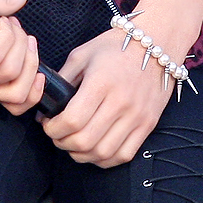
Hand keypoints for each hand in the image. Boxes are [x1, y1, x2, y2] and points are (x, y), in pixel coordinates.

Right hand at [0, 0, 44, 115]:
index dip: (8, 36)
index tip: (4, 20)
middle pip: (9, 72)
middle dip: (21, 43)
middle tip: (14, 25)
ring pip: (17, 93)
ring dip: (30, 64)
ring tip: (26, 42)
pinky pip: (16, 106)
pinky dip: (33, 92)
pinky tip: (37, 72)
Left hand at [40, 27, 178, 166]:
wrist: (156, 42)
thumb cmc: (115, 47)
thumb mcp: (83, 54)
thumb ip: (63, 78)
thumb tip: (47, 103)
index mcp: (101, 82)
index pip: (72, 120)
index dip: (54, 129)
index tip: (48, 124)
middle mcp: (121, 102)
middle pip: (85, 141)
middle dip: (63, 143)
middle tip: (57, 135)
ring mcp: (137, 116)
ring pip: (103, 152)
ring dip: (82, 155)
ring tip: (73, 144)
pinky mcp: (148, 124)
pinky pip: (124, 154)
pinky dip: (105, 159)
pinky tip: (94, 150)